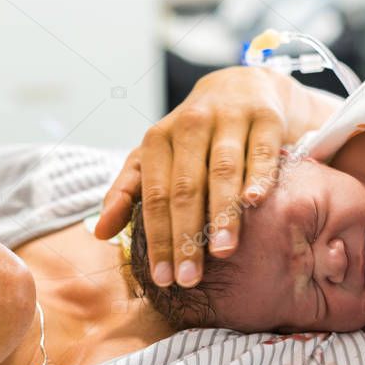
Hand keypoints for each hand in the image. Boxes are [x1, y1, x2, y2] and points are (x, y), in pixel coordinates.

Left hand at [94, 67, 302, 287]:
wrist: (242, 86)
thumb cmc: (194, 137)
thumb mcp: (155, 158)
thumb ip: (126, 193)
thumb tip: (99, 234)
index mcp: (158, 139)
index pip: (154, 196)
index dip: (157, 239)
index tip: (163, 278)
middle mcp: (191, 125)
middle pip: (186, 187)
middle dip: (186, 236)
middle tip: (190, 277)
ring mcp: (229, 118)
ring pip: (223, 170)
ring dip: (222, 213)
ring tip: (223, 251)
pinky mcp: (265, 117)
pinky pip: (261, 150)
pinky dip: (259, 175)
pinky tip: (256, 201)